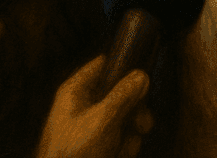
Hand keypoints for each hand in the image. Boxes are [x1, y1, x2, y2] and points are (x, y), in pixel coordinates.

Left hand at [37, 55, 153, 157]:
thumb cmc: (74, 151)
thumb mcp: (102, 118)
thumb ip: (124, 95)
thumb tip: (141, 75)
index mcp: (75, 92)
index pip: (101, 66)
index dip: (122, 67)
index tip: (142, 76)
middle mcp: (82, 106)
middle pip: (118, 95)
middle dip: (134, 110)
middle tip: (143, 123)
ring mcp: (89, 128)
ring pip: (122, 119)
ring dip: (130, 133)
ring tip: (126, 146)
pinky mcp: (96, 147)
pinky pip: (118, 138)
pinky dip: (124, 147)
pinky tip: (121, 154)